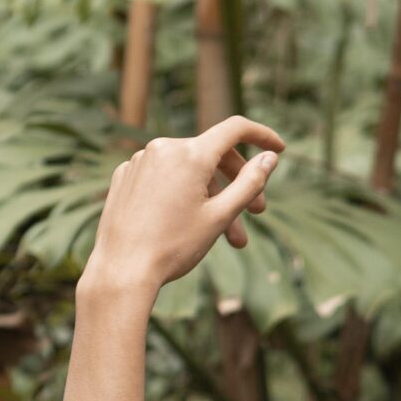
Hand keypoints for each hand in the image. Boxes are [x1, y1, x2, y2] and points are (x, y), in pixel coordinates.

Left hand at [84, 115, 284, 299]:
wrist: (121, 271)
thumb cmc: (173, 247)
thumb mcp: (220, 216)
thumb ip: (250, 183)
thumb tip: (269, 158)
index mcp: (190, 154)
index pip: (235, 129)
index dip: (262, 135)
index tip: (279, 149)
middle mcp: (163, 148)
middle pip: (212, 154)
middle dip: (237, 183)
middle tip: (256, 213)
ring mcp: (139, 161)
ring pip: (187, 170)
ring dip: (210, 196)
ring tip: (226, 236)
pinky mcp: (124, 176)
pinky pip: (162, 177)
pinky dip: (180, 194)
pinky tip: (183, 224)